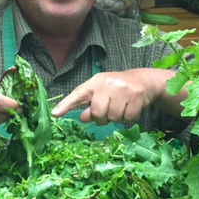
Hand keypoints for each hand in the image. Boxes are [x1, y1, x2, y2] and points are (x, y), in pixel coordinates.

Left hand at [50, 68, 185, 124]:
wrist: (143, 80)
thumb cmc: (117, 89)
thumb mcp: (102, 93)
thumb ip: (90, 105)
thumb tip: (83, 118)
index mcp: (95, 82)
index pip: (78, 94)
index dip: (65, 105)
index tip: (55, 114)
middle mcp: (107, 83)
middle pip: (97, 113)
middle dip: (102, 118)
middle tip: (109, 111)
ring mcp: (122, 89)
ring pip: (113, 117)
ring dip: (117, 118)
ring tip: (121, 107)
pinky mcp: (136, 96)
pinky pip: (128, 118)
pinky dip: (129, 118)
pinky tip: (131, 107)